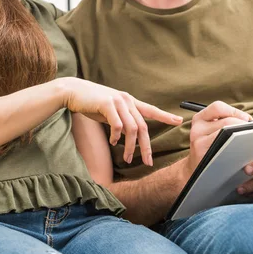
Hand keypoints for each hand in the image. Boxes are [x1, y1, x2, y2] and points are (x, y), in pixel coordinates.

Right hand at [61, 78, 182, 165]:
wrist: (73, 91)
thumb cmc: (91, 102)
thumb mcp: (111, 110)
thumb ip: (122, 118)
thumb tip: (129, 134)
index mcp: (130, 101)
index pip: (151, 110)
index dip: (165, 116)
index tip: (179, 121)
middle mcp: (127, 100)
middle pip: (143, 127)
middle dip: (146, 147)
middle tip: (148, 162)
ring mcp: (118, 101)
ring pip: (132, 129)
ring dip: (131, 146)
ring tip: (128, 158)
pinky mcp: (107, 104)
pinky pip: (117, 125)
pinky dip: (116, 137)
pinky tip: (113, 142)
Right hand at [183, 101, 251, 177]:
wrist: (195, 170)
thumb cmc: (209, 147)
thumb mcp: (210, 130)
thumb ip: (224, 120)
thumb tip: (247, 119)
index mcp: (199, 119)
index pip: (218, 107)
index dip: (234, 111)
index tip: (245, 119)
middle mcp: (197, 129)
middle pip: (226, 121)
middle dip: (242, 125)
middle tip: (250, 132)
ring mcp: (199, 143)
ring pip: (227, 133)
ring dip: (242, 136)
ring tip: (246, 140)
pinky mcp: (205, 156)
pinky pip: (227, 148)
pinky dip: (237, 147)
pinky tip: (241, 150)